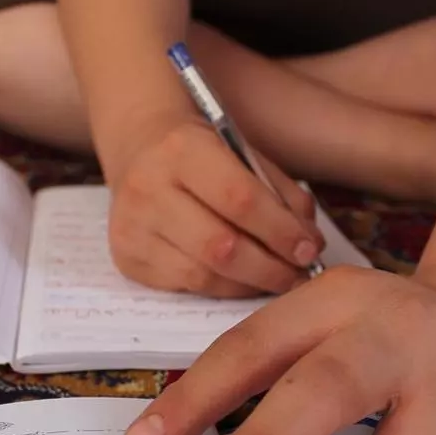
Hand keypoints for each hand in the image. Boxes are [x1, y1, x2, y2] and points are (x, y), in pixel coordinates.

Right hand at [104, 114, 324, 298]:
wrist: (140, 146)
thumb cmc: (202, 151)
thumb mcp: (244, 154)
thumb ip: (280, 195)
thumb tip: (308, 246)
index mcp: (182, 149)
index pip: (240, 199)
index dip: (280, 231)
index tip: (308, 249)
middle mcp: (148, 188)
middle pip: (221, 246)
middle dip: (270, 268)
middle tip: (298, 274)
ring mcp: (132, 227)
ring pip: (203, 275)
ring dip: (250, 284)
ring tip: (277, 279)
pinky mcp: (127, 257)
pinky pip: (185, 286)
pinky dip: (223, 288)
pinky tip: (242, 280)